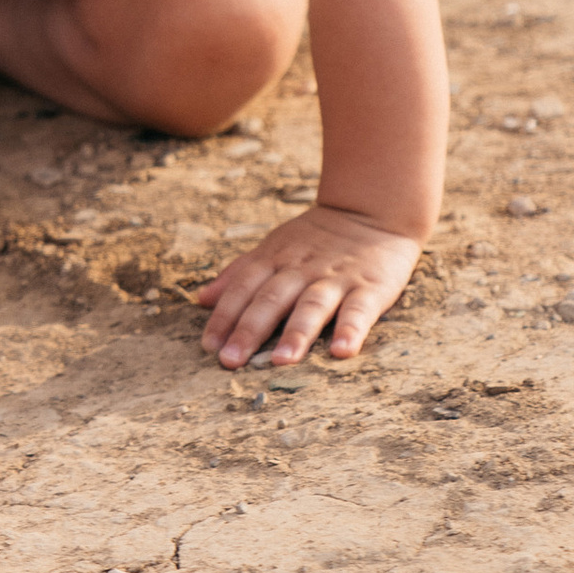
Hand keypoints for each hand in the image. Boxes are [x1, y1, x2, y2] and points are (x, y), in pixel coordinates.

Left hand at [193, 204, 421, 367]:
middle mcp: (301, 270)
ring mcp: (336, 278)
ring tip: (281, 360)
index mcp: (276, 260)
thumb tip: (201, 299)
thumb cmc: (317, 239)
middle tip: (230, 360)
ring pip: (312, 305)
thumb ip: (239, 273)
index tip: (209, 345)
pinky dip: (351, 329)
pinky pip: (360, 310)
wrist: (372, 212)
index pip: (243, 287)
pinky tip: (343, 351)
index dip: (224, 315)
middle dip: (249, 330)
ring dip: (296, 332)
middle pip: (271, 299)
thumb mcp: (273, 247)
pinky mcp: (370, 287)